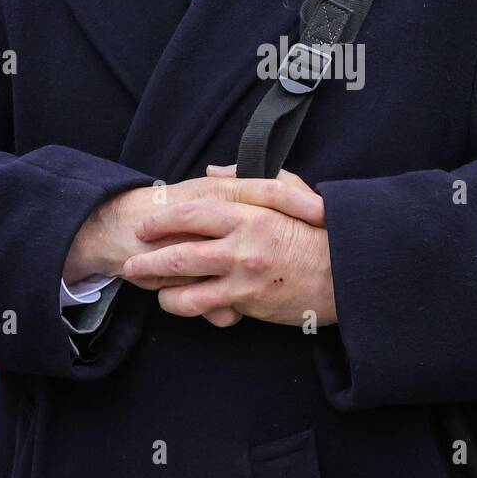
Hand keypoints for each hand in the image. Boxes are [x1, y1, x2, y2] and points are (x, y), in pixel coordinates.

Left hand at [123, 165, 336, 328]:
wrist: (346, 272)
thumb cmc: (319, 231)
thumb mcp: (290, 193)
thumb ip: (249, 178)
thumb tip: (213, 169)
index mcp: (249, 212)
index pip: (193, 212)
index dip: (163, 219)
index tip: (145, 225)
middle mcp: (241, 243)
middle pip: (178, 251)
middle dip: (148, 259)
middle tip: (131, 262)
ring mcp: (241, 274)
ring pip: (184, 285)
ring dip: (161, 288)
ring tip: (150, 288)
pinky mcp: (247, 301)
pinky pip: (204, 307)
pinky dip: (186, 306)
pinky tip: (179, 304)